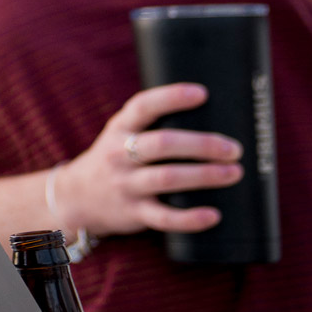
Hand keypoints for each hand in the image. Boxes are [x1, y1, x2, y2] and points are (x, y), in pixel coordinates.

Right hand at [50, 83, 242, 237]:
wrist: (77, 197)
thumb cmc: (117, 158)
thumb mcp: (122, 134)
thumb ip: (154, 124)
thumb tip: (217, 112)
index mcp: (119, 129)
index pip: (142, 107)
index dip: (171, 98)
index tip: (202, 93)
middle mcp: (119, 155)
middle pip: (161, 144)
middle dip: (201, 144)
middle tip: (234, 148)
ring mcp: (125, 184)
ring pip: (166, 178)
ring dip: (204, 175)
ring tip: (234, 172)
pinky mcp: (133, 213)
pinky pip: (164, 218)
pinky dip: (190, 218)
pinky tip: (214, 215)